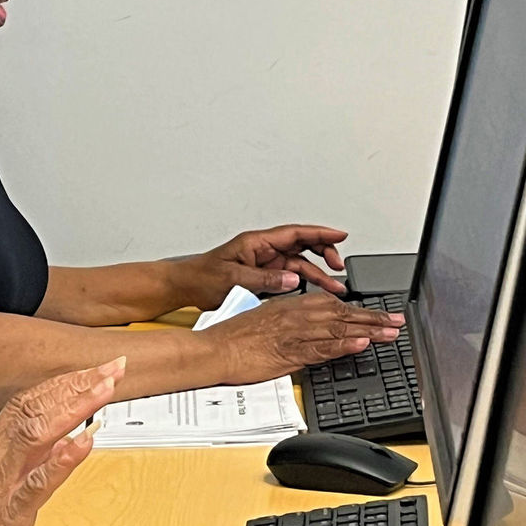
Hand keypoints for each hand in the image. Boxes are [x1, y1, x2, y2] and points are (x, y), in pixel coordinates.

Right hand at [0, 358, 125, 525]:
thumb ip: (25, 462)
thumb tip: (60, 440)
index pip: (26, 403)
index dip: (62, 384)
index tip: (92, 372)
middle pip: (34, 408)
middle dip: (76, 385)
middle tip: (111, 370)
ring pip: (36, 434)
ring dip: (74, 408)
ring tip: (104, 391)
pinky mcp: (6, 515)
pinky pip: (37, 483)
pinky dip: (63, 461)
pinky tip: (84, 443)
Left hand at [179, 225, 349, 306]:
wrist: (185, 287)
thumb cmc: (201, 277)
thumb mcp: (233, 278)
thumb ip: (265, 280)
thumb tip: (293, 280)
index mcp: (256, 242)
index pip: (295, 233)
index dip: (320, 233)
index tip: (340, 234)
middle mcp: (263, 250)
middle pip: (302, 246)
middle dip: (324, 253)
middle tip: (339, 266)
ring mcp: (265, 264)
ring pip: (299, 265)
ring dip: (317, 274)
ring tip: (334, 288)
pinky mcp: (263, 277)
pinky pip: (290, 278)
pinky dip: (305, 284)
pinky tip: (315, 293)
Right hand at [205, 292, 403, 381]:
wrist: (213, 349)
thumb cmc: (232, 337)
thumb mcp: (263, 320)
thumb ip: (288, 322)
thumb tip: (307, 329)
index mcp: (289, 306)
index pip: (332, 305)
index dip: (358, 311)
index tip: (378, 316)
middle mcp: (294, 315)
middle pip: (341, 314)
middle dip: (372, 319)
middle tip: (396, 322)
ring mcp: (292, 333)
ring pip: (337, 329)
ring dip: (367, 331)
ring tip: (389, 333)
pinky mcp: (288, 352)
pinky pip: (320, 348)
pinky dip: (342, 345)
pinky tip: (360, 344)